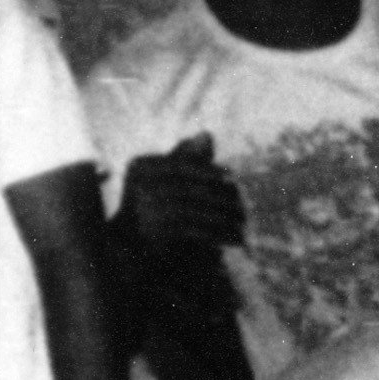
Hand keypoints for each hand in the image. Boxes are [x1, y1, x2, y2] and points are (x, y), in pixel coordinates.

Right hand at [118, 138, 243, 252]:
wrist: (133, 244)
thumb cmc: (154, 204)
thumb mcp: (168, 178)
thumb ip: (187, 158)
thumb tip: (208, 135)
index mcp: (140, 166)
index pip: (182, 165)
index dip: (210, 170)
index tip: (234, 177)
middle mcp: (140, 185)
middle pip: (192, 189)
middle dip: (222, 198)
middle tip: (246, 206)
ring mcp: (147, 208)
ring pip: (197, 210)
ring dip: (225, 219)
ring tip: (245, 225)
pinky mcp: (157, 232)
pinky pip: (195, 231)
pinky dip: (218, 234)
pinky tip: (235, 239)